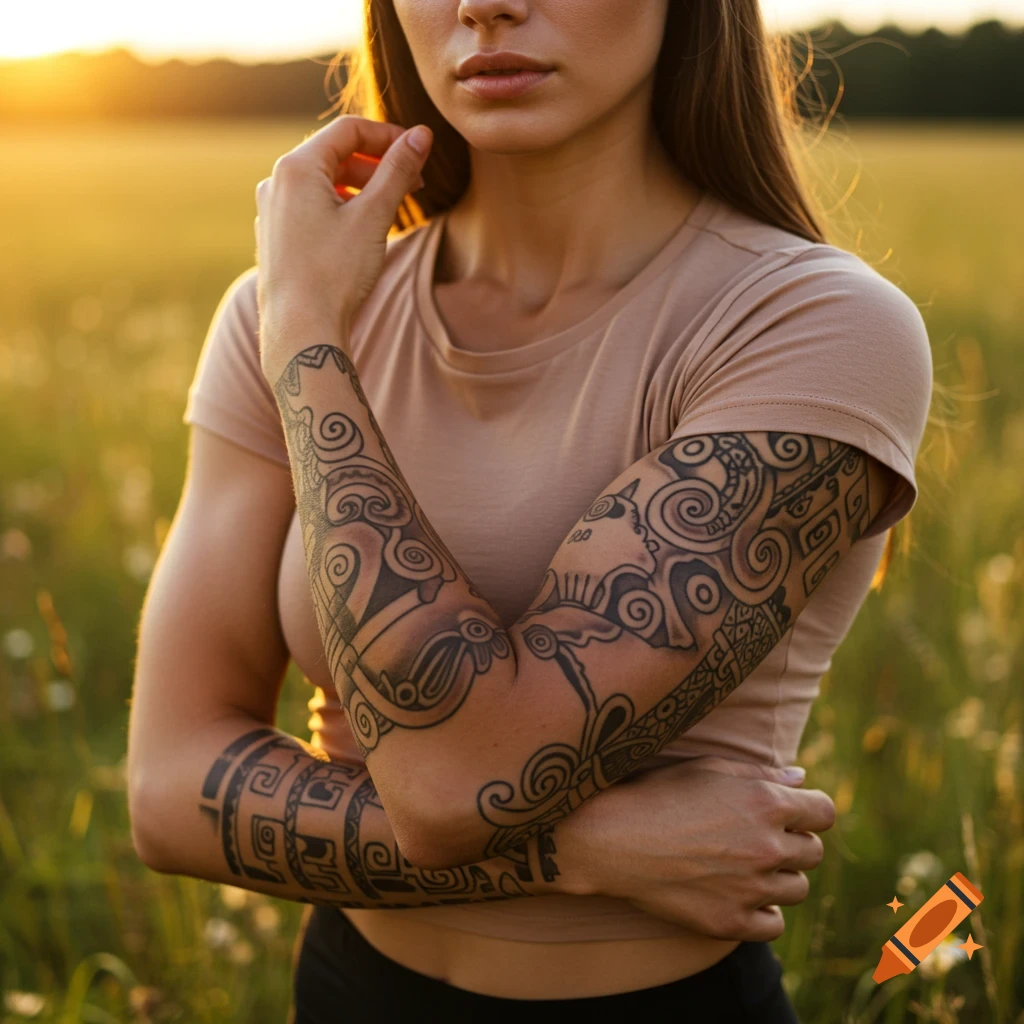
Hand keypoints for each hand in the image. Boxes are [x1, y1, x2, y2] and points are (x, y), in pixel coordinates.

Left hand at [254, 115, 432, 382]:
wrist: (300, 330)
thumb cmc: (335, 274)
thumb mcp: (374, 217)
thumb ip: (398, 171)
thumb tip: (422, 135)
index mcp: (297, 168)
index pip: (348, 131)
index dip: (388, 136)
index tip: (418, 151)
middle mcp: (276, 183)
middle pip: (335, 155)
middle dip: (377, 165)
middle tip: (414, 184)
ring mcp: (272, 211)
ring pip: (324, 184)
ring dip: (361, 188)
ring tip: (392, 209)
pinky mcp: (275, 238)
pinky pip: (312, 208)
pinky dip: (341, 209)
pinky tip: (362, 232)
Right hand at [553, 756, 835, 942]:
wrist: (612, 838)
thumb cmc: (658, 793)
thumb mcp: (708, 769)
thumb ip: (761, 774)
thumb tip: (801, 778)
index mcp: (766, 802)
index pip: (823, 812)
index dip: (809, 811)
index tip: (792, 814)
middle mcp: (767, 846)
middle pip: (813, 852)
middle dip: (793, 843)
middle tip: (757, 838)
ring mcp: (751, 888)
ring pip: (796, 889)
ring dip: (779, 877)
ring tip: (744, 866)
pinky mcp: (731, 921)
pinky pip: (773, 924)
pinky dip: (763, 911)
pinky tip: (740, 894)